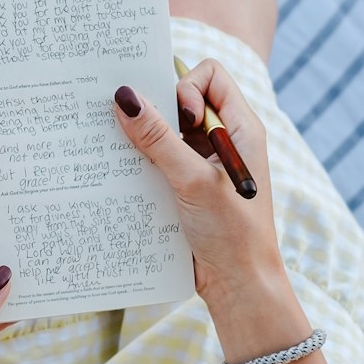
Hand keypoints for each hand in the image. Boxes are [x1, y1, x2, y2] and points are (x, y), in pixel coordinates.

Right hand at [114, 60, 284, 304]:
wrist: (238, 289)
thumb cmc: (233, 233)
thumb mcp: (192, 180)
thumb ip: (158, 138)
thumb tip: (124, 96)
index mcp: (239, 128)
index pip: (210, 75)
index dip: (187, 86)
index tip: (178, 117)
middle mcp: (222, 139)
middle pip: (182, 99)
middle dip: (156, 108)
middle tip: (132, 124)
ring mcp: (203, 162)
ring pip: (166, 129)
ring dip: (145, 137)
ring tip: (124, 150)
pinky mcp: (185, 184)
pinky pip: (158, 157)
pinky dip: (141, 159)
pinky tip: (125, 172)